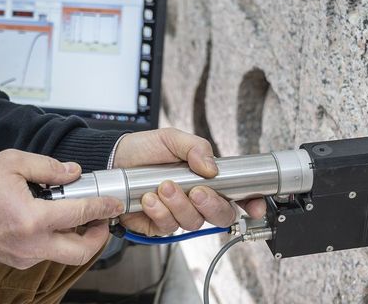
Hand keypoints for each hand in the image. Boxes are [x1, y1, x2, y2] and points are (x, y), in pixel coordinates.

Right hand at [0, 150, 122, 268]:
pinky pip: (47, 253)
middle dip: (99, 237)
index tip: (114, 203)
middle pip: (81, 252)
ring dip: (78, 239)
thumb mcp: (11, 163)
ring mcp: (25, 256)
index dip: (103, 207)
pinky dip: (58, 240)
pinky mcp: (18, 260)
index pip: (81, 214)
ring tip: (79, 216)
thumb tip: (73, 171)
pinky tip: (55, 222)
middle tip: (103, 219)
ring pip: (65, 255)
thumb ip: (47, 167)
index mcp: (33, 219)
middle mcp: (32, 244)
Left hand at [112, 128, 266, 235]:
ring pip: (193, 222)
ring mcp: (178, 213)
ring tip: (164, 186)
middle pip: (221, 216)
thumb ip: (195, 148)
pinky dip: (159, 212)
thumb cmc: (144, 149)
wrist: (113, 159)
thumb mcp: (172, 139)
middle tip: (197, 191)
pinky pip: (167, 227)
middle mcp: (196, 200)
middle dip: (212, 205)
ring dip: (179, 205)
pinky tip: (149, 199)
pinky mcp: (158, 225)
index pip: (237, 195)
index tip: (254, 206)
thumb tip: (212, 168)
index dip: (251, 203)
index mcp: (207, 179)